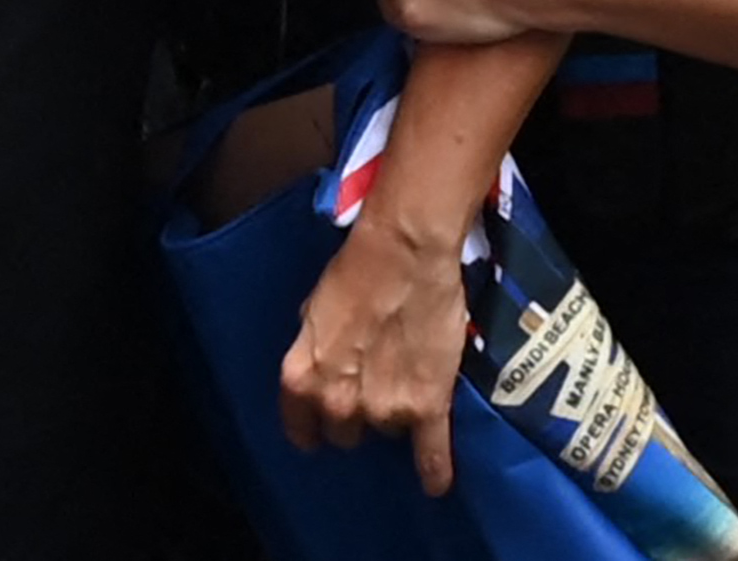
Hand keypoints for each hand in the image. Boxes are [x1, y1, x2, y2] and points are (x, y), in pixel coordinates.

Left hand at [280, 220, 468, 494]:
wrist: (404, 254)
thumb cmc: (355, 272)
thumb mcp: (315, 311)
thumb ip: (315, 350)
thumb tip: (323, 366)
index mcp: (301, 378)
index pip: (301, 429)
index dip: (314, 428)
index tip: (322, 430)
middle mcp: (337, 403)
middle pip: (346, 434)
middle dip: (357, 415)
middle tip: (374, 384)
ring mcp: (383, 409)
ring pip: (386, 432)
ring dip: (394, 414)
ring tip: (407, 382)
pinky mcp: (427, 408)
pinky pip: (430, 454)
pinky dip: (435, 470)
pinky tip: (436, 485)